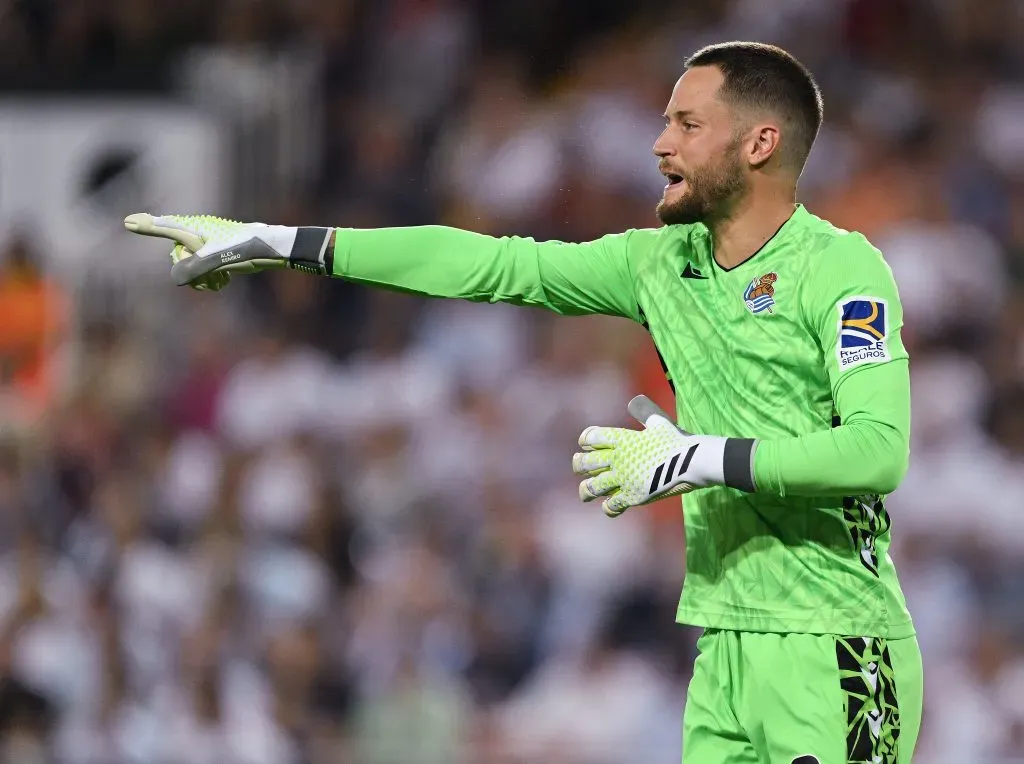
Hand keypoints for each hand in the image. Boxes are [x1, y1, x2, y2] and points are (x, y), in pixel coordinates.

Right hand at [124, 213, 329, 289]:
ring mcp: (209, 246)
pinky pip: (204, 272)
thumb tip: (176, 278)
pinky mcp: (219, 256)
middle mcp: (200, 234)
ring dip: (202, 279)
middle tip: (207, 275)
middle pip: (178, 257)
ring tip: (219, 281)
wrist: (275, 250)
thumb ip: (194, 268)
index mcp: (196, 228)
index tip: (127, 221)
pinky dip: (211, 280)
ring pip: (191, 268)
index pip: (166, 227)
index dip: (147, 227)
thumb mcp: (218, 259)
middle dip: (189, 270)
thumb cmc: (248, 248)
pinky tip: (224, 281)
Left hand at [571, 395, 730, 516]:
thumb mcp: (659, 423)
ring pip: (593, 487)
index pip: (591, 437)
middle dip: (579, 465)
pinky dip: (608, 508)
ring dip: (587, 490)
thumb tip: (639, 404)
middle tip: (579, 467)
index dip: (586, 439)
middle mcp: (618, 459)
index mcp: (622, 438)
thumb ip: (645, 416)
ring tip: (585, 493)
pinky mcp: (633, 497)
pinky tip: (608, 507)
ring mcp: (624, 479)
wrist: (692, 461)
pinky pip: (612, 506)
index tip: (585, 443)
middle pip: (586, 462)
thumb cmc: (677, 440)